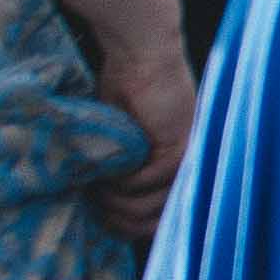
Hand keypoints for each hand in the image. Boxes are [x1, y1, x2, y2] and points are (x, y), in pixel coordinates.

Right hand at [85, 16, 195, 243]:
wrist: (138, 52)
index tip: (99, 222)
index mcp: (172, 166)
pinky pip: (147, 182)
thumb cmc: (121, 90)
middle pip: (156, 219)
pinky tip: (105, 173)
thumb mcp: (116, 139)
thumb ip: (114, 168)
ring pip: (151, 205)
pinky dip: (122, 184)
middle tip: (93, 210)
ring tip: (95, 191)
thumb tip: (94, 206)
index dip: (128, 227)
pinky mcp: (178, 144)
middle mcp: (186, 164)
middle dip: (119, 222)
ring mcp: (186, 155)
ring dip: (117, 204)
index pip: (159, 217)